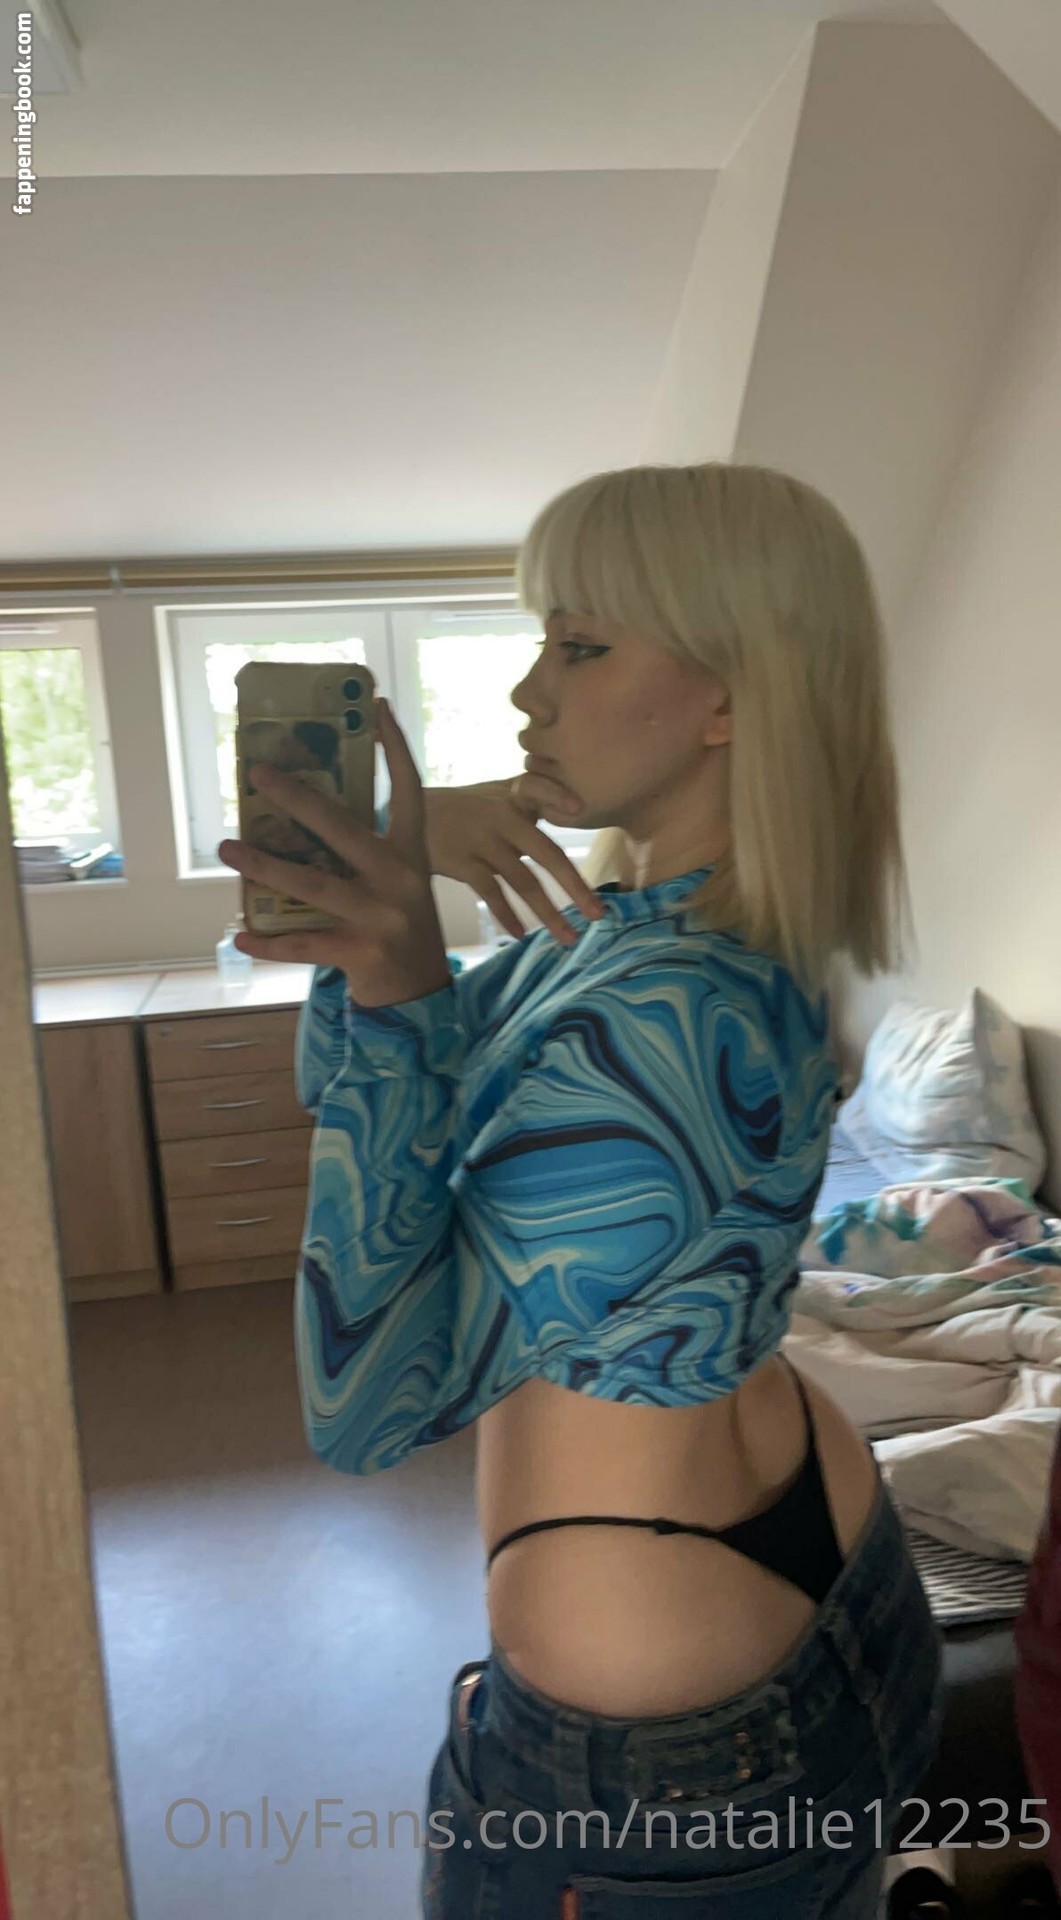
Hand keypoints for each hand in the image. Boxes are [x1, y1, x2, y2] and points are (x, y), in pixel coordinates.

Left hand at [217, 699, 451, 1007]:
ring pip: (312, 883)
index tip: (377, 706)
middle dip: (297, 798)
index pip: (408, 789)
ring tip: (228, 848)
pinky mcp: (362, 952)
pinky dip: (270, 943)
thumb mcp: (396, 881)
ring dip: (264, 865)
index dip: (394, 747)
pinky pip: (305, 944)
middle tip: (257, 774)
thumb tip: (301, 813)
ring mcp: (383, 916)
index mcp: (412, 853)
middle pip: (343, 828)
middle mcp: (401, 878)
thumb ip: (364, 851)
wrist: (419, 995)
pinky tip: (240, 935)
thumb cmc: (395, 926)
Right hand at [423, 772, 606, 947]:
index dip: (558, 795)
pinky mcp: (461, 862)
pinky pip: (491, 893)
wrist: (409, 815)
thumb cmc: (462, 807)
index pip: (537, 789)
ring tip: (568, 938)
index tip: (579, 810)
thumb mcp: (495, 792)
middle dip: (575, 886)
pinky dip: (508, 915)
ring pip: (523, 881)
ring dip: (549, 913)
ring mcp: (481, 841)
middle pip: (546, 853)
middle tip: (599, 914)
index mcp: (512, 797)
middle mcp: (501, 818)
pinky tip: (521, 934)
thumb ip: (529, 799)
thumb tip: (574, 809)